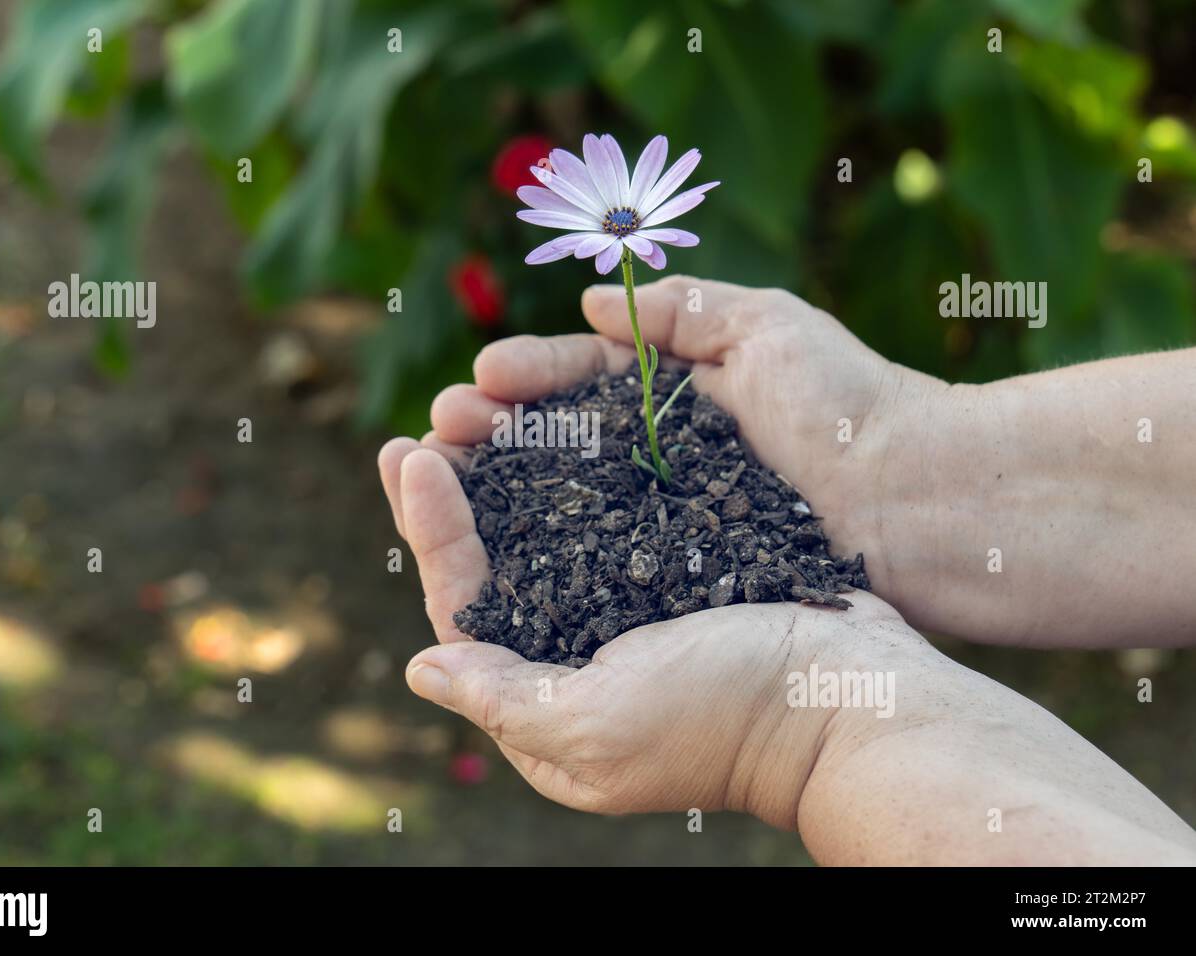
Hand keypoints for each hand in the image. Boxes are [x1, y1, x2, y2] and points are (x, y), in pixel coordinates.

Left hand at [377, 443, 923, 823]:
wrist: (854, 695)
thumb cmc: (723, 714)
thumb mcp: (596, 725)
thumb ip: (503, 698)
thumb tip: (420, 667)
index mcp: (551, 702)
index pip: (467, 607)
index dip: (431, 531)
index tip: (409, 452)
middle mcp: (583, 654)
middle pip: (502, 564)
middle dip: (459, 493)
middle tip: (429, 421)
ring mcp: (633, 611)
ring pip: (553, 530)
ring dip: (513, 469)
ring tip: (480, 404)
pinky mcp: (679, 571)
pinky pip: (614, 513)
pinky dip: (582, 468)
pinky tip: (561, 423)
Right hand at [418, 275, 950, 628]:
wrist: (924, 504)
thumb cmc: (852, 405)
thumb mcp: (768, 327)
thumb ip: (682, 309)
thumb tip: (588, 307)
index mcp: (683, 391)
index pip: (586, 377)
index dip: (528, 377)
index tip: (477, 381)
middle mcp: (668, 453)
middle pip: (563, 437)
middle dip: (498, 430)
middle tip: (439, 431)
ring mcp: (674, 516)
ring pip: (572, 497)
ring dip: (507, 487)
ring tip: (444, 479)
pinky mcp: (686, 571)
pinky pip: (606, 553)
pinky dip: (552, 546)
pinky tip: (504, 546)